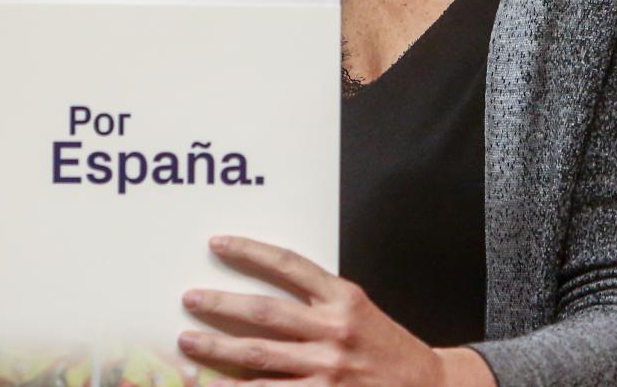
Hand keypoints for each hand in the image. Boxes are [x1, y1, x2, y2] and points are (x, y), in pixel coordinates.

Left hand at [176, 235, 460, 386]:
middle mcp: (334, 330)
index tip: (218, 244)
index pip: (288, 266)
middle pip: (263, 313)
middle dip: (220, 306)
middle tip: (190, 300)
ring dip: (217, 351)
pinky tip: (218, 384)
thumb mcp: (358, 310)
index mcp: (343, 298)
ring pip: (258, 357)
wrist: (428, 386)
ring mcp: (328, 368)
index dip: (250, 252)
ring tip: (189, 344)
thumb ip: (319, 300)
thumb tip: (264, 293)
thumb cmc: (386, 348)